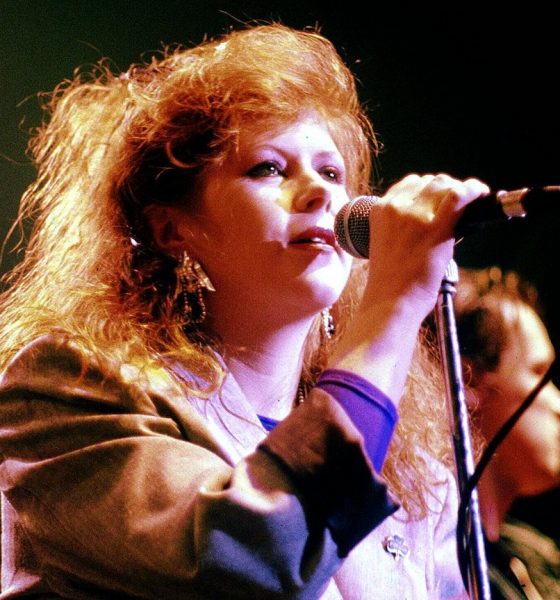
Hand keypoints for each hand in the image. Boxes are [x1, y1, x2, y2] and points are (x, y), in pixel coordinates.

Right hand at [364, 173, 488, 313]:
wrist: (390, 303)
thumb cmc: (391, 281)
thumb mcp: (386, 243)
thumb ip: (403, 225)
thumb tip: (437, 214)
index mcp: (379, 209)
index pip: (410, 183)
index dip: (429, 188)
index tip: (440, 199)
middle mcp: (396, 208)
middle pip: (430, 182)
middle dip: (447, 189)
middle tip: (459, 206)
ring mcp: (415, 216)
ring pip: (444, 185)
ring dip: (460, 191)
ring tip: (470, 204)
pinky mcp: (435, 229)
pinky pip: (460, 196)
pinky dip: (474, 190)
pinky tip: (481, 194)